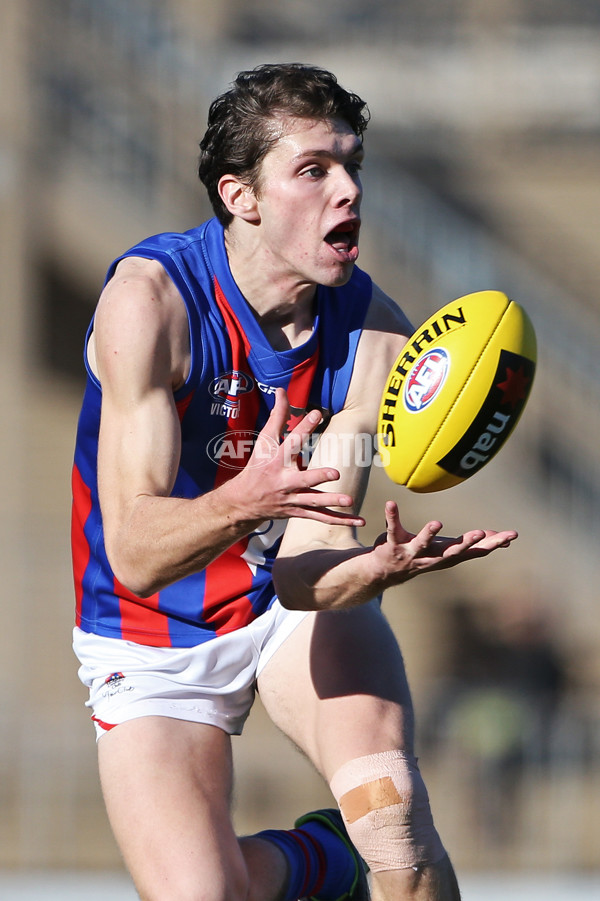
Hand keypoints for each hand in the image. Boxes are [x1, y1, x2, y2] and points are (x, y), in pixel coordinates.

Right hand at [232, 389, 365, 526]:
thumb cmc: (257, 466)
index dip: (303, 427)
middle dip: (317, 477)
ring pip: (313, 501)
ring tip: (349, 500)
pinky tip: (358, 521)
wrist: (244, 502)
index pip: (290, 442)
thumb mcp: (264, 441)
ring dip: (331, 501)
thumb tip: (281, 390)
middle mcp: (284, 481)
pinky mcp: (298, 512)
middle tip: (335, 473)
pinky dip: (339, 520)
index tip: (316, 413)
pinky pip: (320, 517)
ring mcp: (291, 498)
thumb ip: (277, 416)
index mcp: (276, 460)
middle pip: (302, 479)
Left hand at [371, 500, 517, 584]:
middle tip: (481, 533)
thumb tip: (499, 537)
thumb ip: (473, 544)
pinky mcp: (393, 546)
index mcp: (448, 555)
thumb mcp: (450, 550)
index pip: (475, 551)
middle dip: (466, 543)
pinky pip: (392, 529)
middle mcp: (432, 557)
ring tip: (437, 522)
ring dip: (429, 533)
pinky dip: (392, 516)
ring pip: (422, 544)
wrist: (386, 573)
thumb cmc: (423, 556)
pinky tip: (391, 503)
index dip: (494, 544)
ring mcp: (412, 553)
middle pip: (452, 552)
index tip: (511, 535)